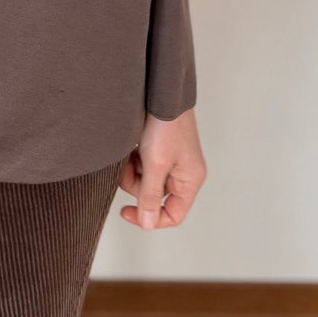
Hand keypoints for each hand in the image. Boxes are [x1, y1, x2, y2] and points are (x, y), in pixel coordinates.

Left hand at [117, 108, 206, 230]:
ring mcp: (170, 162)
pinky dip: (133, 160)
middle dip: (137, 185)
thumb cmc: (166, 125)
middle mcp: (183, 174)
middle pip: (154, 197)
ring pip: (144, 182)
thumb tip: (148, 223)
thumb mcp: (156, 164)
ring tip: (131, 153)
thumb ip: (150, 196)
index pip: (173, 214)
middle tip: (130, 167)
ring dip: (132, 171)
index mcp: (190, 180)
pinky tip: (132, 147)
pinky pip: (141, 167)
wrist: (161, 93)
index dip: (150, 218)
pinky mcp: (158, 151)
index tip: (127, 211)